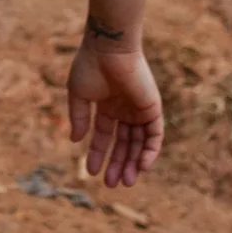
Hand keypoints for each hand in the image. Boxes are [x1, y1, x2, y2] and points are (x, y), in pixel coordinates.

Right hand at [67, 38, 164, 187]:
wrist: (109, 48)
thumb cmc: (90, 66)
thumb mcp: (78, 95)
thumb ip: (79, 118)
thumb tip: (76, 140)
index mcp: (106, 106)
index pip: (104, 136)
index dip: (97, 153)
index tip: (90, 172)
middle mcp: (124, 110)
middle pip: (123, 144)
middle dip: (117, 164)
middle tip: (111, 184)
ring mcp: (139, 110)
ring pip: (139, 143)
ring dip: (133, 163)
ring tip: (126, 182)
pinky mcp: (152, 108)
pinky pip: (155, 135)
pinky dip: (150, 152)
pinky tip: (142, 167)